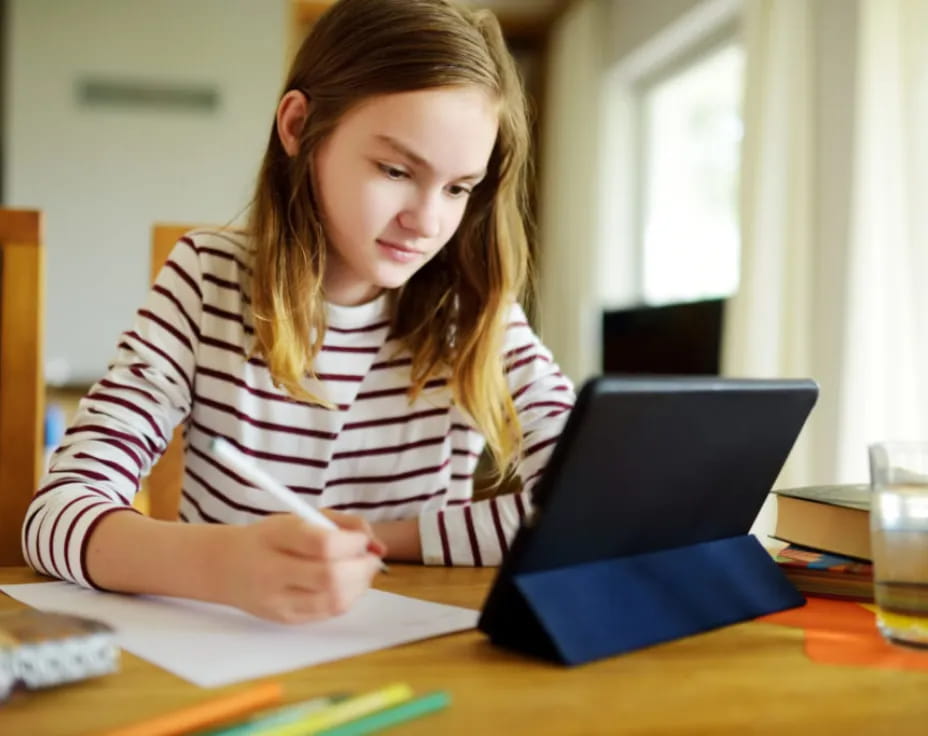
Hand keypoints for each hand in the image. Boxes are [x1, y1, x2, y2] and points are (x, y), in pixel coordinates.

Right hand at [215, 512, 384, 623]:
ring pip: (335, 600)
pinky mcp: (285, 619)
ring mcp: (278, 601)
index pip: (324, 544)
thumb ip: (342, 523)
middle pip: (332, 578)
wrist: (225, 566)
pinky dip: (347, 597)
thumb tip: (378, 546)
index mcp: (276, 536)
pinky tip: (345, 584)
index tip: (361, 540)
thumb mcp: (300, 516)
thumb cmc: (270, 537)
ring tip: (359, 570)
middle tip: (370, 558)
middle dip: (363, 568)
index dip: (354, 543)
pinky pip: (328, 613)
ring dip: (360, 585)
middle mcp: (273, 572)